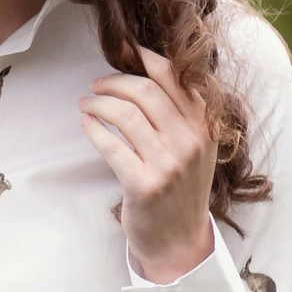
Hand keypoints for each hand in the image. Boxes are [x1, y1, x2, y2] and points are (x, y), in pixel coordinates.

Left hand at [80, 43, 215, 281]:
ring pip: (126, 114)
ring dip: (99, 103)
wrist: (179, 241)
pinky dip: (93, 129)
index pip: (175, 76)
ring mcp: (169, 163)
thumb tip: (146, 70)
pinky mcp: (144, 184)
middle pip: (145, 91)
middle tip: (96, 84)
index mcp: (205, 126)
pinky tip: (86, 124)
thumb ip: (181, 113)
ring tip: (87, 104)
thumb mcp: (195, 147)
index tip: (123, 50)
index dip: (145, 57)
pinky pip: (111, 145)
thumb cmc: (181, 189)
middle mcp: (191, 141)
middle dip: (114, 81)